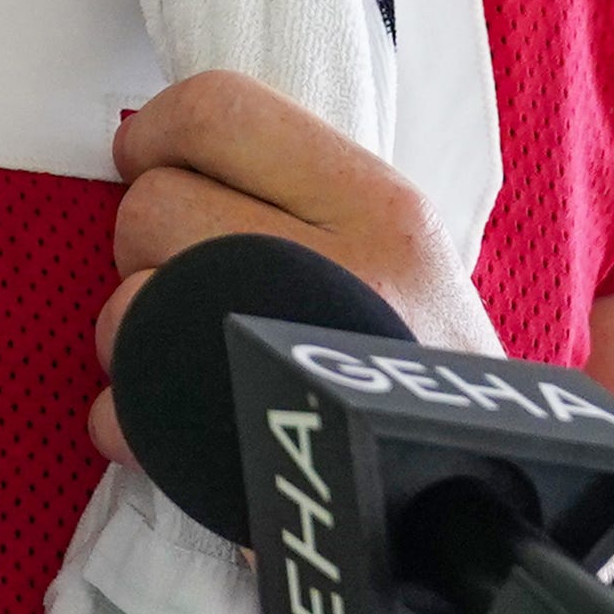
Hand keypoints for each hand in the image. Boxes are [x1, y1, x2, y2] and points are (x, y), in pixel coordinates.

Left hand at [91, 70, 497, 470]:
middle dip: (146, 244)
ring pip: (128, 302)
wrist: (485, 504)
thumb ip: (301, 191)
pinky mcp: (251, 451)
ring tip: (191, 354)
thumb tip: (169, 145)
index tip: (148, 159)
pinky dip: (129, 421)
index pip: (222, 108)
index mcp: (383, 207)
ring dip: (133, 333)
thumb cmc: (425, 367)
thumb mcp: (403, 253)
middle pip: (153, 205)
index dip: (158, 129)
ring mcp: (291, 361)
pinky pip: (129, 409)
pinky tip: (170, 426)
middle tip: (189, 278)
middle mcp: (346, 272)